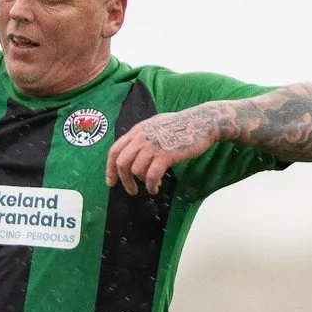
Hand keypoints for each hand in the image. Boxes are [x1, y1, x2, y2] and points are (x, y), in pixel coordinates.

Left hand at [105, 107, 221, 194]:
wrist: (201, 122)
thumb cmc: (180, 125)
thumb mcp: (155, 125)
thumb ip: (142, 136)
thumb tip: (133, 153)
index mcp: (137, 131)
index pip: (114, 150)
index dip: (110, 168)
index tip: (111, 182)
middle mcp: (141, 138)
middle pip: (122, 163)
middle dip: (124, 180)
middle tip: (131, 190)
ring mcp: (152, 146)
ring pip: (136, 170)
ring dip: (142, 182)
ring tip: (151, 185)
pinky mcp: (165, 155)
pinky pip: (151, 176)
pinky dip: (152, 185)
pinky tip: (156, 188)